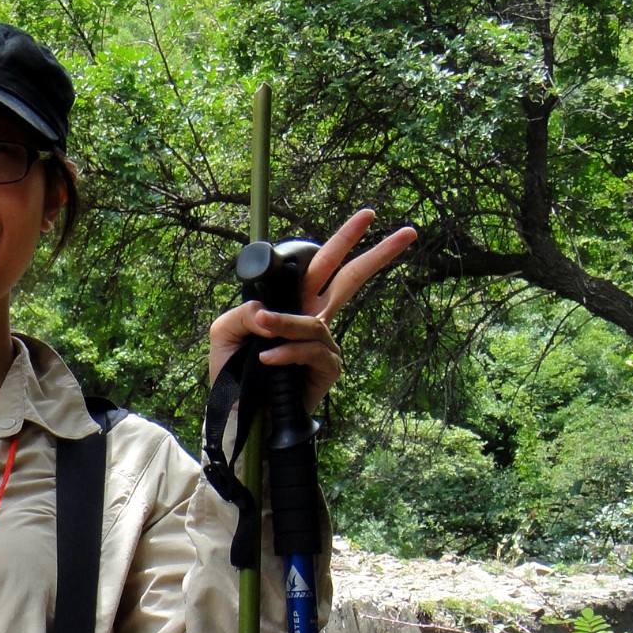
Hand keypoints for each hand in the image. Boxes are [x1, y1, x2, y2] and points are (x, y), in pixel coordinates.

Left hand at [207, 209, 416, 411]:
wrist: (239, 416)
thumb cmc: (235, 374)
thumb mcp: (225, 334)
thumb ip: (240, 314)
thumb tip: (265, 310)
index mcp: (295, 304)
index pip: (322, 267)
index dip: (342, 241)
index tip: (368, 216)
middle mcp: (316, 320)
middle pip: (351, 280)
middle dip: (378, 255)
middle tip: (408, 233)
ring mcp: (324, 345)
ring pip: (313, 324)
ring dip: (286, 326)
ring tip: (261, 335)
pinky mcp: (327, 370)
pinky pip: (310, 351)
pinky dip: (287, 352)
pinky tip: (267, 360)